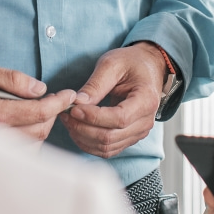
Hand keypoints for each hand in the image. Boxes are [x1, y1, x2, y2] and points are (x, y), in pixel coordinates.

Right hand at [0, 62, 75, 141]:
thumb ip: (10, 78)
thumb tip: (39, 89)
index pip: (37, 112)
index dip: (58, 103)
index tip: (69, 95)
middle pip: (39, 130)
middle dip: (52, 114)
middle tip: (57, 99)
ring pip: (32, 144)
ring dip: (42, 127)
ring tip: (41, 110)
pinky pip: (20, 153)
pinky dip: (31, 139)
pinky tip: (26, 124)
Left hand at [59, 43, 163, 157]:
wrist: (148, 67)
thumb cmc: (132, 63)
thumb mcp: (112, 63)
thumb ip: (95, 84)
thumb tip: (78, 102)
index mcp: (146, 100)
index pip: (119, 118)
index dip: (93, 117)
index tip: (74, 108)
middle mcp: (145, 121)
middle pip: (110, 137)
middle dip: (83, 128)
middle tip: (66, 114)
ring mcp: (138, 132)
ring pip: (107, 147)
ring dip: (83, 137)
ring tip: (69, 120)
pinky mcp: (129, 138)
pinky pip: (107, 150)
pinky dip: (89, 143)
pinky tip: (77, 129)